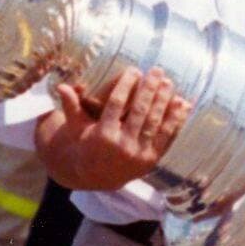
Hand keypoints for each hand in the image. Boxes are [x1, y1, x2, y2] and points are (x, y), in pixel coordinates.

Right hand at [41, 67, 191, 191]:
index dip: (126, 85)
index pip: (116, 104)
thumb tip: (61, 85)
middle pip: (139, 111)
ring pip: (155, 122)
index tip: (134, 69)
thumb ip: (72, 106)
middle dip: (149, 88)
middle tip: (157, 70)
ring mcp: (139, 154)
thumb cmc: (88, 144)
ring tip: (169, 82)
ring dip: (164, 100)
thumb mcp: (77, 127)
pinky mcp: (152, 159)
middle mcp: (122, 145)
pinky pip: (167, 137)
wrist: (99, 176)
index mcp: (103, 135)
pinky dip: (176, 120)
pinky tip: (183, 103)